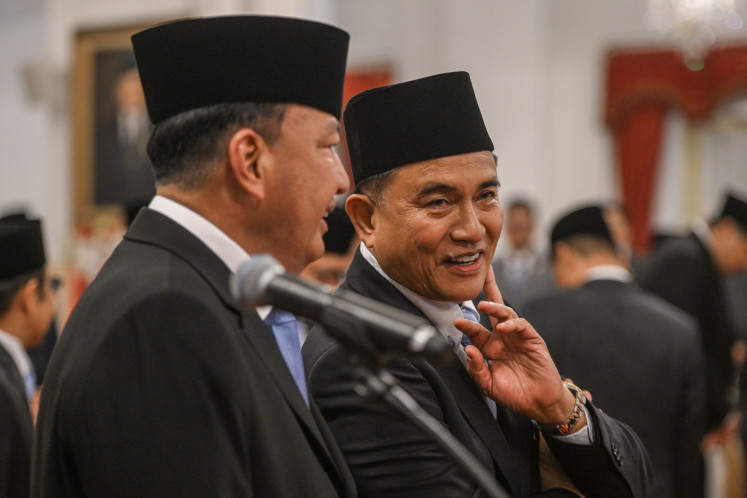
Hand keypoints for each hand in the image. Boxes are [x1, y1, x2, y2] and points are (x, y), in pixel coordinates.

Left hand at [454, 267, 575, 425]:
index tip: (456, 323)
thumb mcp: (487, 385)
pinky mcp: (532, 339)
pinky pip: (522, 325)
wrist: (538, 404)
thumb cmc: (513, 394)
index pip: (475, 330)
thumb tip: (468, 349)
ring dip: (495, 307)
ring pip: (507, 313)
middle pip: (494, 309)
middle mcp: (502, 337)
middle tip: (479, 274)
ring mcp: (517, 336)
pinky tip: (503, 327)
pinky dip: (512, 323)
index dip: (466, 326)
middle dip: (488, 289)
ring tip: (484, 305)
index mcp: (489, 347)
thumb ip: (475, 368)